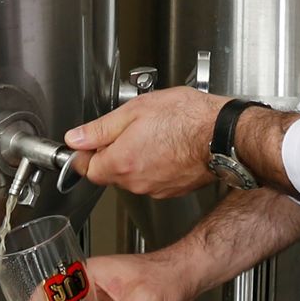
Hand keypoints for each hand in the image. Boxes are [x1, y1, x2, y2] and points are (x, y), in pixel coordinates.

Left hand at [66, 87, 221, 197]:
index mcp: (122, 162)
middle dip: (114, 153)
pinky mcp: (172, 190)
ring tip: (154, 133)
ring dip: (135, 158)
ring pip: (132, 176)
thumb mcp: (136, 110)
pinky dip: (155, 165)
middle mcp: (136, 182)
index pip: (87, 168)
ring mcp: (156, 189)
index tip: (93, 140)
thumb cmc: (187, 117)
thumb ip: (100, 128)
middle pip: (110, 172)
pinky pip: (153, 179)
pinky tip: (168, 145)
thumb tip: (75, 138)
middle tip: (131, 128)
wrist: (224, 134)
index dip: (87, 152)